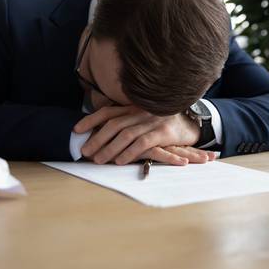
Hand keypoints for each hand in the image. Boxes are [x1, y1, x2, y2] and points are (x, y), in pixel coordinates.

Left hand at [73, 105, 215, 164]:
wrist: (191, 124)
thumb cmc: (162, 124)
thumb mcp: (142, 119)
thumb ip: (125, 122)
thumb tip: (100, 133)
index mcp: (133, 107)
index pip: (108, 111)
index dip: (91, 119)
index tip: (76, 130)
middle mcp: (140, 111)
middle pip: (113, 124)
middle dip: (97, 138)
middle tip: (84, 152)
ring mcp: (152, 120)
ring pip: (125, 134)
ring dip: (109, 148)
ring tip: (98, 160)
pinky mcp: (163, 132)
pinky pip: (142, 142)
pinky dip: (129, 152)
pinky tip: (119, 161)